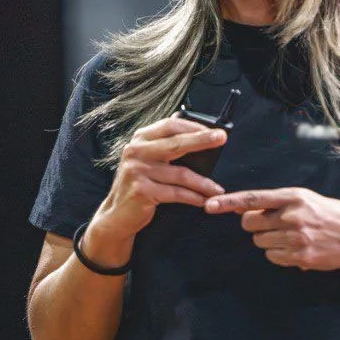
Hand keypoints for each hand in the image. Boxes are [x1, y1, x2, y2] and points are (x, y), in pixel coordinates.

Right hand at [88, 117, 227, 250]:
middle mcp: (136, 151)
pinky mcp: (142, 191)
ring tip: (217, 189)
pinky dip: (193, 197)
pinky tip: (203, 200)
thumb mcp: (147, 159)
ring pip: (180, 174)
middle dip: (202, 140)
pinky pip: (176, 193)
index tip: (214, 130)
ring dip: (203, 182)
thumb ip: (163, 143)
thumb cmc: (139, 184)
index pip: (169, 125)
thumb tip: (191, 126)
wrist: (117, 214)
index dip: (193, 126)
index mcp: (140, 139)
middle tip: (222, 138)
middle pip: (176, 143)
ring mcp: (137, 171)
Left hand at [205, 187, 339, 276]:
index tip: (209, 206)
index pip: (253, 198)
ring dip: (268, 240)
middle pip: (250, 223)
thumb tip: (244, 209)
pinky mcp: (301, 257)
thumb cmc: (331, 215)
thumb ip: (276, 203)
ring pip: (260, 242)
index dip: (228, 203)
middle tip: (271, 224)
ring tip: (290, 236)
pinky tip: (296, 248)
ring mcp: (297, 238)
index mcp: (293, 196)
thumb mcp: (306, 199)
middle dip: (255, 225)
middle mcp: (293, 216)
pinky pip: (272, 257)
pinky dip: (278, 254)